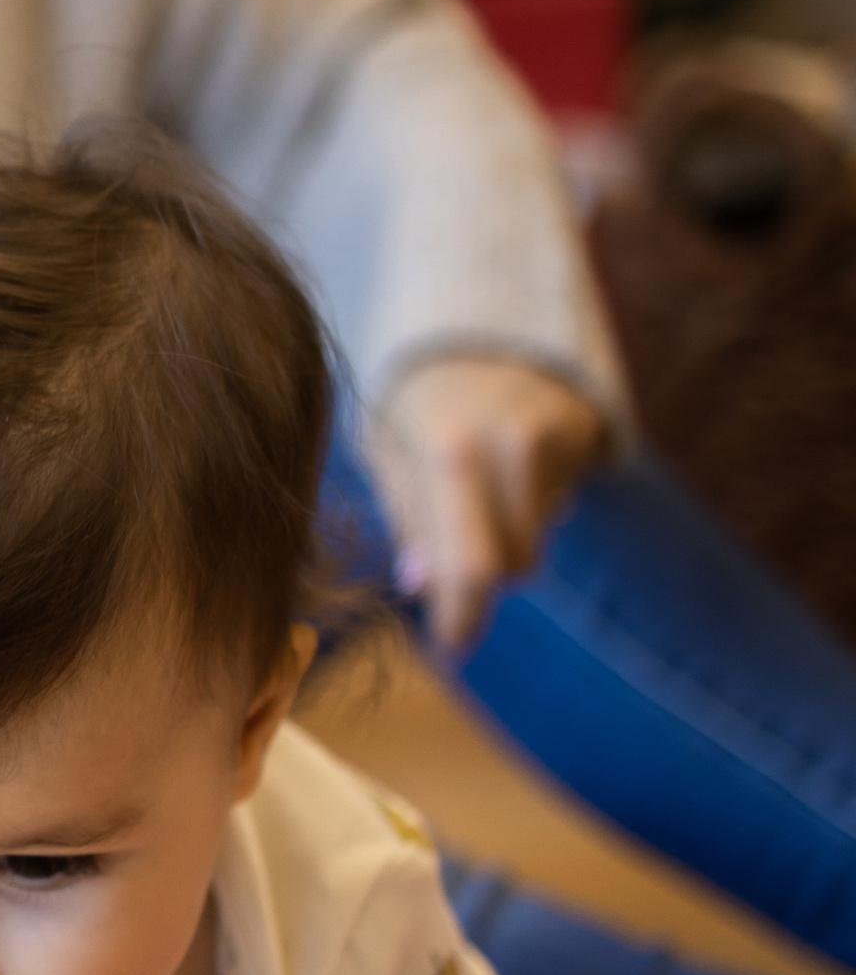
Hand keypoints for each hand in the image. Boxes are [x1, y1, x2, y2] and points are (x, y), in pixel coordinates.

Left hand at [369, 355, 606, 652]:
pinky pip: (558, 506)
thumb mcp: (390, 454)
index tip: (454, 645)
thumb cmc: (417, 405)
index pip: (469, 564)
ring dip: (506, 542)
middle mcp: (507, 442)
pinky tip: (511, 470)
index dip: (464, 616)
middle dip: (476, 578)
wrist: (478, 329)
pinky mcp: (584, 430)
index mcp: (444, 450)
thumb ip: (409, 520)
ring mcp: (553, 434)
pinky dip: (533, 507)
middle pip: (509, 564)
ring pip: (534, 542)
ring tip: (477, 497)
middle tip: (449, 561)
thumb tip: (420, 585)